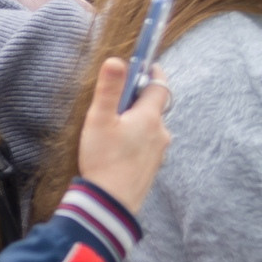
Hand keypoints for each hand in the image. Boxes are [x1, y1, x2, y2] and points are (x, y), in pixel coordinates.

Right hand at [76, 57, 173, 213]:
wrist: (111, 201)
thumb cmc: (104, 159)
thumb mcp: (100, 119)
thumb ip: (109, 89)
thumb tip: (116, 60)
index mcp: (150, 117)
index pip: (160, 86)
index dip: (153, 73)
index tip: (145, 65)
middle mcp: (161, 133)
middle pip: (154, 106)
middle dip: (139, 98)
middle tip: (118, 97)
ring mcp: (159, 151)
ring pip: (150, 126)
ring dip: (137, 120)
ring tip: (114, 124)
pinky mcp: (153, 165)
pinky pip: (147, 143)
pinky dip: (136, 137)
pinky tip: (118, 146)